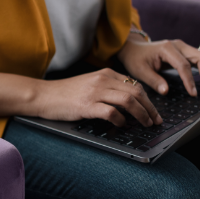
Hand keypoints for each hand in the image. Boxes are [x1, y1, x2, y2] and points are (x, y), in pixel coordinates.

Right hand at [36, 68, 162, 126]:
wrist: (44, 95)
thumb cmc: (66, 93)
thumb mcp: (90, 84)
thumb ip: (109, 89)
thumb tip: (130, 104)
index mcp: (106, 74)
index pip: (135, 85)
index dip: (148, 100)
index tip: (154, 112)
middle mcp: (103, 80)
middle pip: (136, 92)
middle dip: (150, 108)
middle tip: (155, 121)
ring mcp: (95, 92)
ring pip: (128, 100)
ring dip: (141, 114)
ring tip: (145, 124)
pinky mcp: (87, 105)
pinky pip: (111, 112)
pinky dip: (120, 120)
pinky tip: (122, 125)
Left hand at [117, 38, 199, 96]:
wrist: (134, 49)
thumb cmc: (136, 59)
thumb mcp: (140, 71)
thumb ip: (154, 81)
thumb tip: (166, 91)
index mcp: (166, 49)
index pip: (184, 65)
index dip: (190, 80)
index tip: (194, 94)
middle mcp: (178, 45)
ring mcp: (183, 47)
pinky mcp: (185, 52)